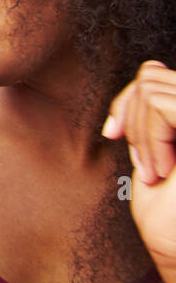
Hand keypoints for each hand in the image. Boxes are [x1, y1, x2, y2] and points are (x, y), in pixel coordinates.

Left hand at [103, 61, 175, 269]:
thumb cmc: (168, 214)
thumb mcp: (156, 151)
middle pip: (152, 78)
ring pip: (153, 89)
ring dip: (141, 134)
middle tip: (142, 164)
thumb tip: (154, 68)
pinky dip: (151, 137)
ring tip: (154, 172)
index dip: (127, 100)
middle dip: (131, 118)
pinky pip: (162, 106)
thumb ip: (156, 116)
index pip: (156, 76)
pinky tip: (161, 171)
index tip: (112, 134)